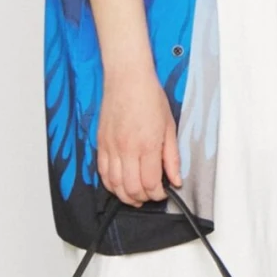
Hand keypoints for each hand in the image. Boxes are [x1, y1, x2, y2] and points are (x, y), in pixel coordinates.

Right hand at [96, 63, 180, 205]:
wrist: (127, 79)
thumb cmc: (150, 97)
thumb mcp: (170, 127)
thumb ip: (172, 157)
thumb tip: (176, 179)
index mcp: (146, 145)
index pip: (150, 183)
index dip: (158, 194)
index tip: (163, 192)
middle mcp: (126, 149)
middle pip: (130, 189)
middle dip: (142, 198)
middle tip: (151, 195)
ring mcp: (111, 147)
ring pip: (114, 184)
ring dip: (125, 195)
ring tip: (136, 195)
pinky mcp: (100, 143)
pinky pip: (102, 172)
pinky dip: (111, 184)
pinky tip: (119, 185)